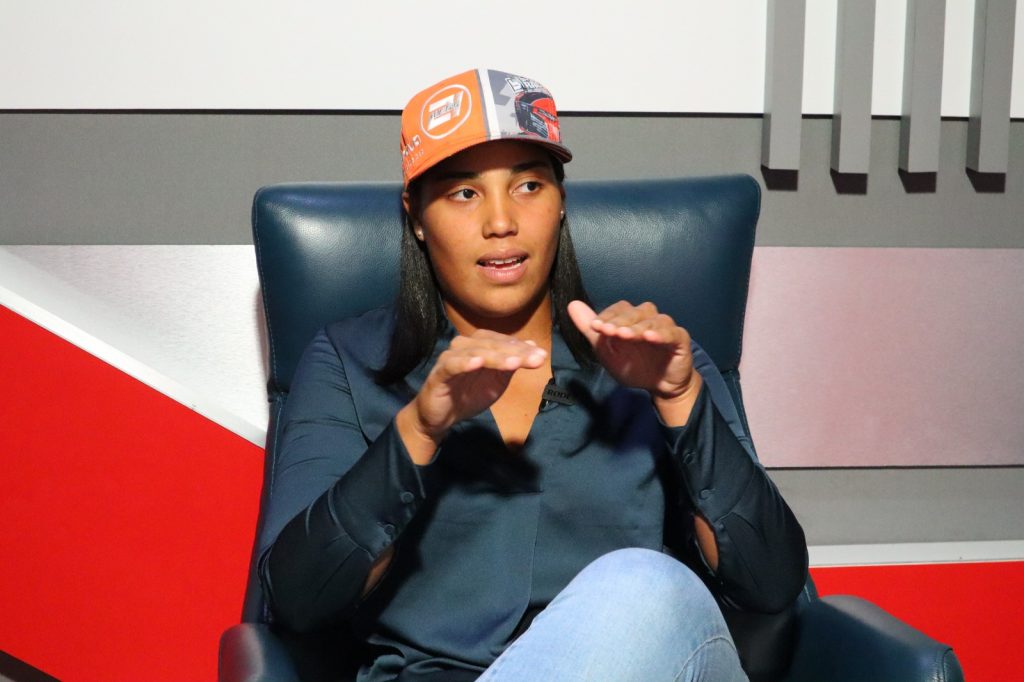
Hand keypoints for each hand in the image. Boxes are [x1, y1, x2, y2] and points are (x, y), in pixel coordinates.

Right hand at [396, 330, 546, 463]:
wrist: (441, 417)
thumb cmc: (468, 396)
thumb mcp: (496, 382)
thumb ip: (511, 364)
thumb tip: (532, 346)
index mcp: (480, 346)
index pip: (503, 342)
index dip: (523, 348)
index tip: (542, 356)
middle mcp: (465, 346)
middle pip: (492, 345)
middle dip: (515, 352)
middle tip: (535, 358)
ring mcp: (451, 358)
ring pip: (476, 352)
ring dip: (496, 357)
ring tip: (514, 363)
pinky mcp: (439, 373)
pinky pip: (452, 365)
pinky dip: (465, 363)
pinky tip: (478, 363)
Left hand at [567, 300, 700, 424]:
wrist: (659, 386)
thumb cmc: (634, 365)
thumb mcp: (607, 351)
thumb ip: (590, 329)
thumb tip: (572, 305)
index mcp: (631, 319)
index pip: (619, 309)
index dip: (607, 316)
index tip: (594, 327)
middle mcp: (648, 318)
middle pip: (635, 312)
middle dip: (620, 321)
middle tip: (608, 331)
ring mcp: (665, 327)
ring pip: (652, 320)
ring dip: (637, 327)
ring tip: (624, 335)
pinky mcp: (679, 339)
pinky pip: (672, 333)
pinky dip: (661, 334)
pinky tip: (650, 338)